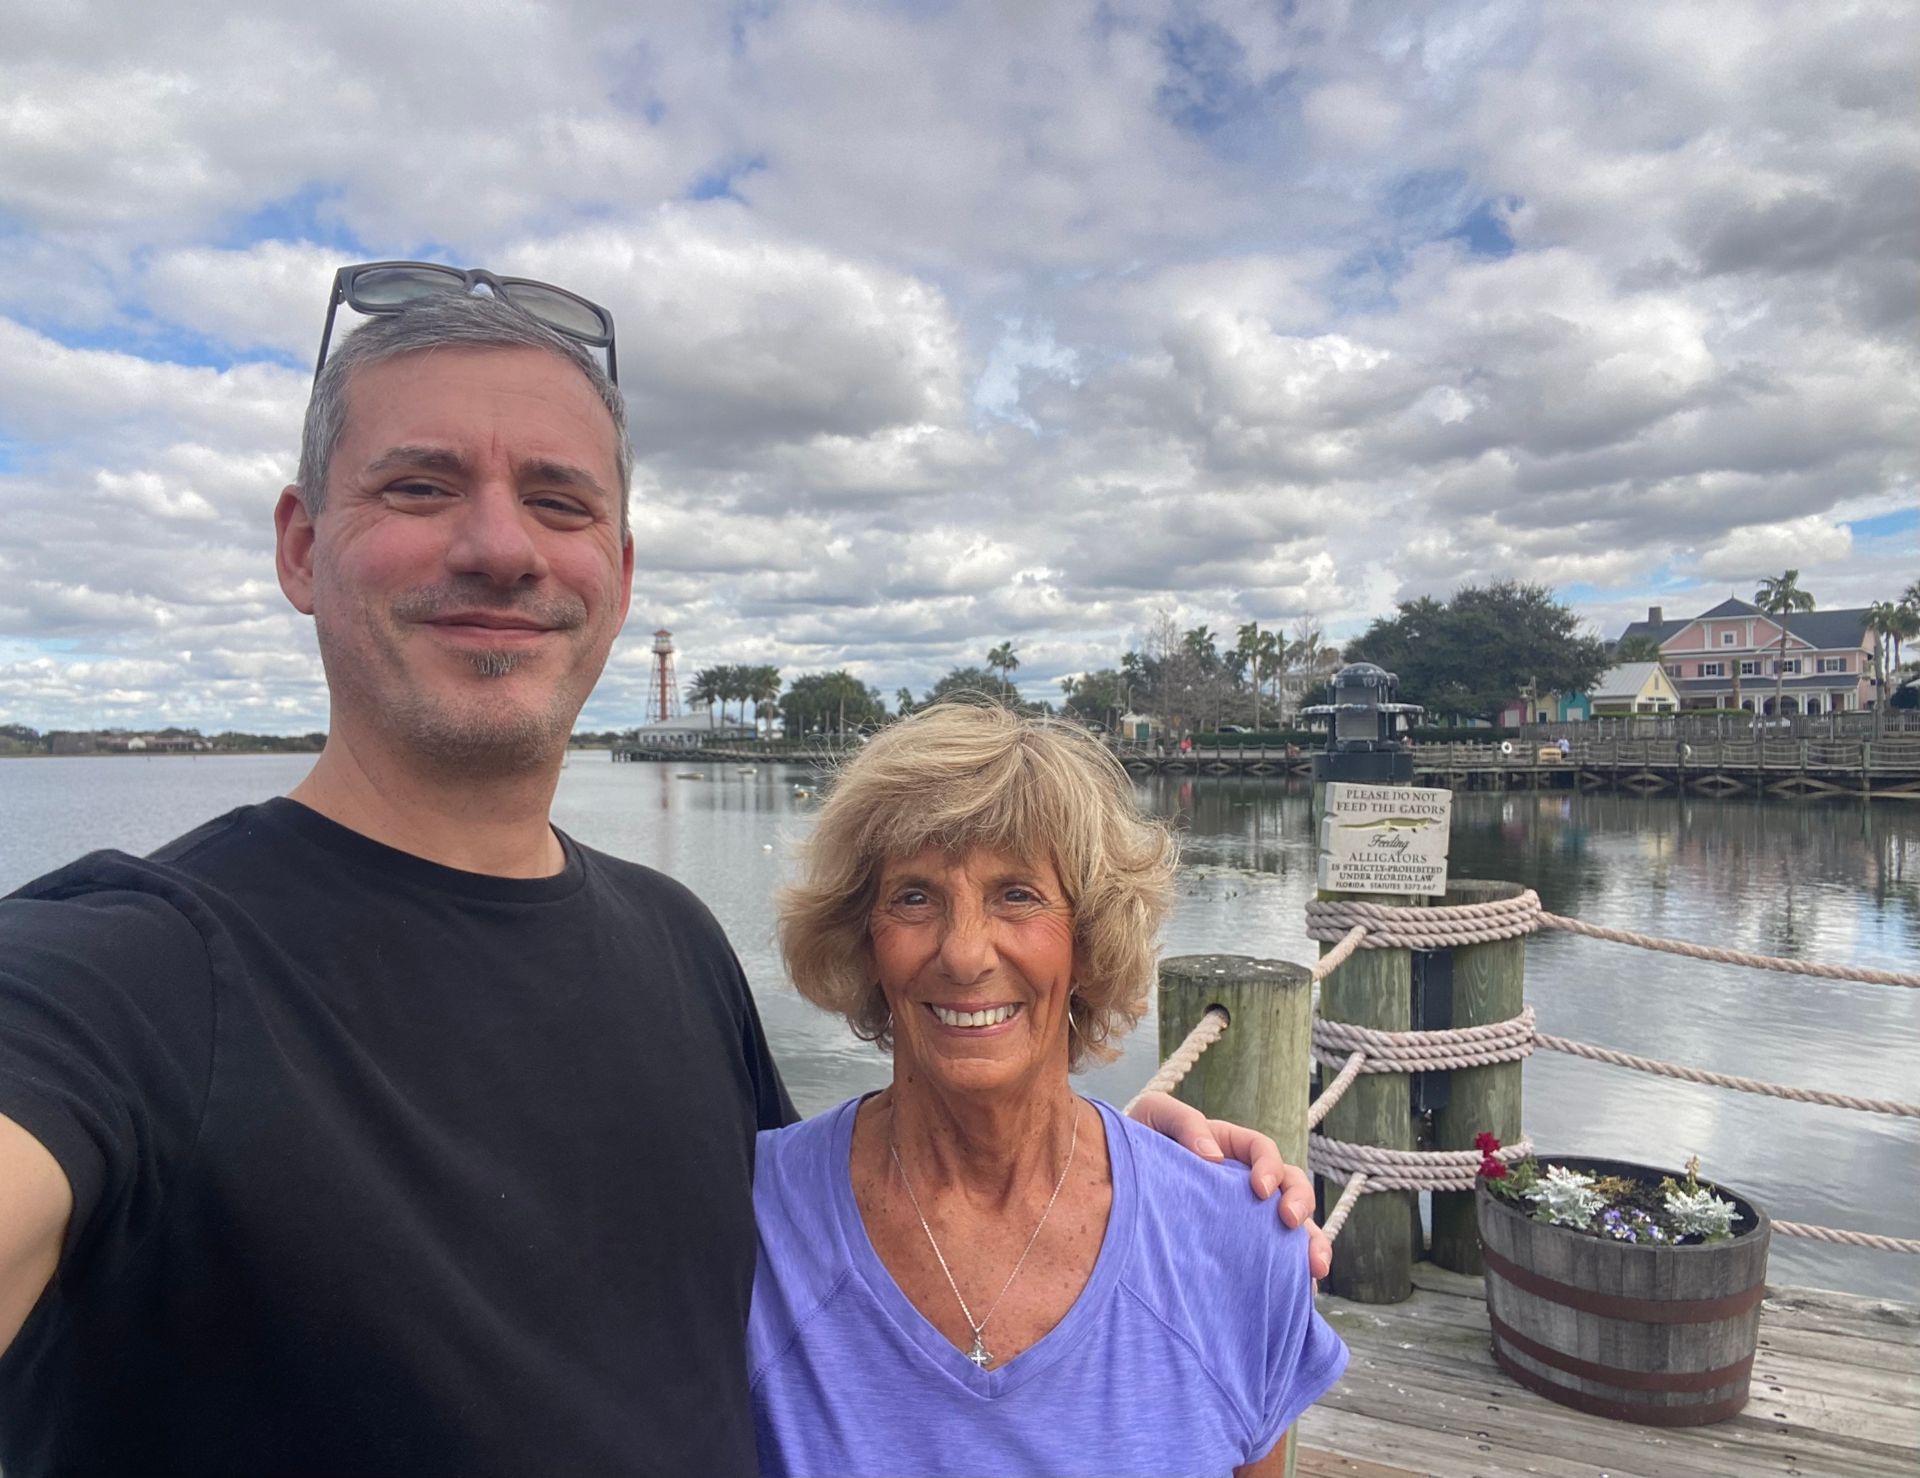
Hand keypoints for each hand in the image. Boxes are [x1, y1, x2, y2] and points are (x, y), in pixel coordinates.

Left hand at [1126, 1091, 1331, 1278]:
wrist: (1106, 1183)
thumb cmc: (1135, 1144)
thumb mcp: (1153, 1118)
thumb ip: (1183, 1122)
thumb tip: (1211, 1156)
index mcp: (1229, 1148)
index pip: (1263, 1150)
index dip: (1268, 1167)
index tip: (1259, 1190)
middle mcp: (1244, 1183)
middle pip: (1290, 1186)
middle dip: (1301, 1203)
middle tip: (1291, 1223)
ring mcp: (1244, 1218)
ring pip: (1292, 1228)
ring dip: (1311, 1243)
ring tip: (1315, 1268)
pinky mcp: (1236, 1251)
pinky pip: (1272, 1263)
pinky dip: (1291, 1277)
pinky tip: (1299, 1296)